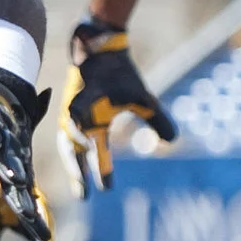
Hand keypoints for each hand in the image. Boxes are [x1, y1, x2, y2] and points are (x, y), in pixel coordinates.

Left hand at [0, 66, 53, 240]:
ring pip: (22, 183)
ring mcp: (15, 159)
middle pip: (9, 157)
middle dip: (14, 170)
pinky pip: (26, 198)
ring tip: (34, 221)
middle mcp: (5, 140)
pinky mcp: (19, 175)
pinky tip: (42, 239)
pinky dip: (34, 217)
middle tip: (19, 182)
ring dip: (28, 201)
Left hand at [58, 18, 174, 194]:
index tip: (107, 190)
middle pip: (75, 151)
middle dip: (78, 172)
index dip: (101, 171)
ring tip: (80, 171)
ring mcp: (73, 106)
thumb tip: (173, 140)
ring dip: (74, 151)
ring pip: (67, 134)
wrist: (107, 45)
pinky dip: (73, 124)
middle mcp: (82, 120)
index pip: (97, 153)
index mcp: (97, 124)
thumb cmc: (121, 74)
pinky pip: (70, 111)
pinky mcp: (71, 91)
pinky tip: (79, 134)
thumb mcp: (143, 101)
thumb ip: (156, 120)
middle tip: (83, 195)